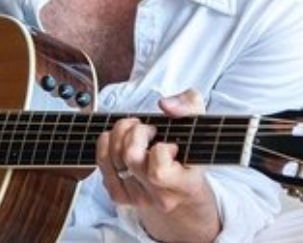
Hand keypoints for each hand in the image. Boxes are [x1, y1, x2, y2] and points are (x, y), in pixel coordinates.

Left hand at [97, 89, 220, 242]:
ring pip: (113, 157)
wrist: (184, 193)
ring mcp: (137, 198)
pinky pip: (102, 163)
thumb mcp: (200, 126)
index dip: (161, 149)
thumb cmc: (191, 155)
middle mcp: (159, 196)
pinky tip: (121, 140)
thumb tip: (164, 104)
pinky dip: (107, 144)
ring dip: (121, 133)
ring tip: (136, 130)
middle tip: (149, 129)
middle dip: (137, 132)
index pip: (159, 171)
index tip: (171, 144)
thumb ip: (189, 105)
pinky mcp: (120, 196)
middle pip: (131, 157)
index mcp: (183, 185)